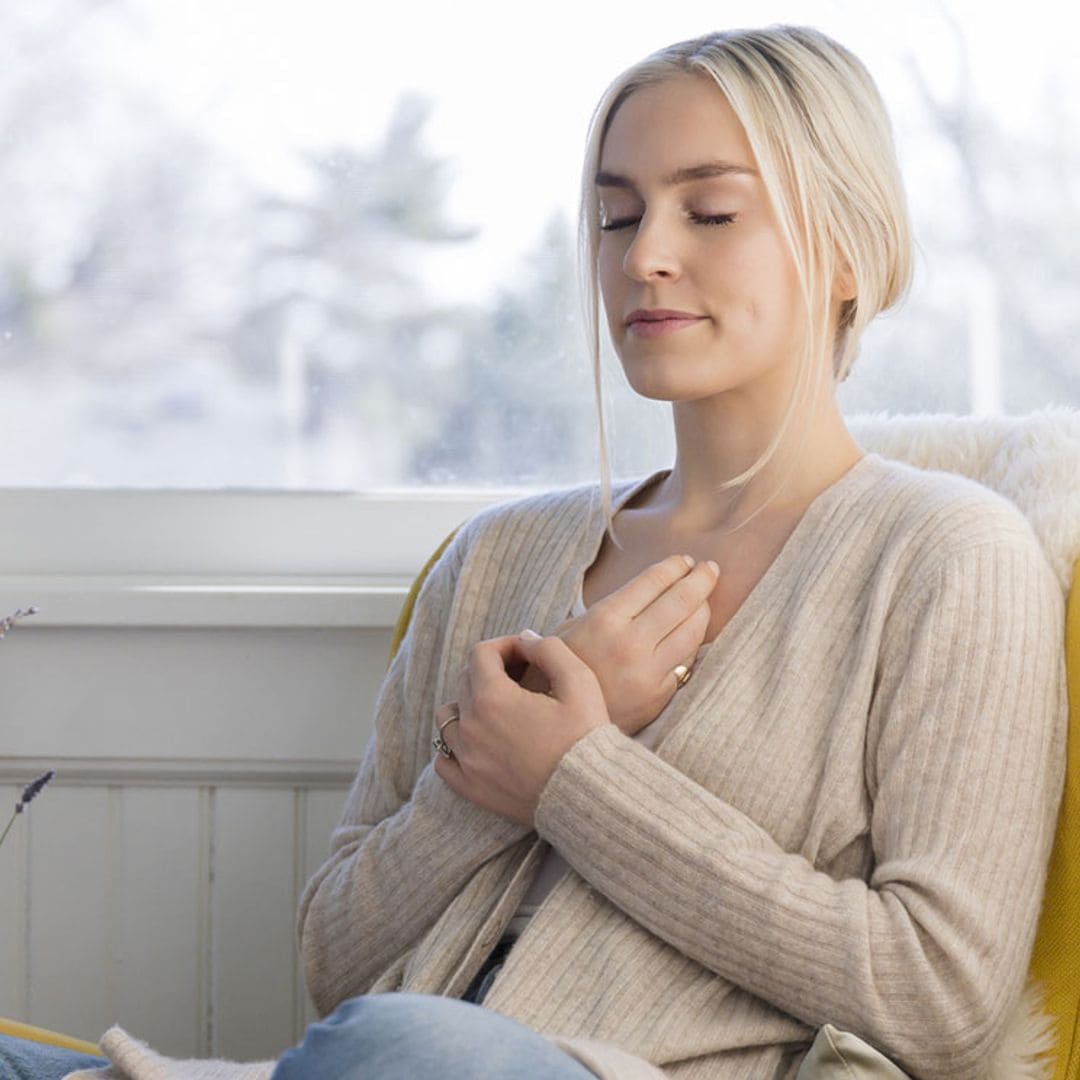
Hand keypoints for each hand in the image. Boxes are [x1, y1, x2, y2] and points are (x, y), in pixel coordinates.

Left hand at [433, 631, 609, 826]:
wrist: (588, 795)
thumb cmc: (585, 737)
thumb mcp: (579, 681)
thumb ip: (549, 649)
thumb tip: (525, 640)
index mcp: (492, 698)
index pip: (481, 654)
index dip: (505, 646)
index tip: (527, 654)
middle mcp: (471, 726)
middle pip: (465, 681)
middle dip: (491, 671)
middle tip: (522, 677)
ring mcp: (467, 760)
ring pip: (447, 717)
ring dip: (468, 704)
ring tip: (499, 709)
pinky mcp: (471, 787)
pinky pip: (444, 760)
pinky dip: (454, 746)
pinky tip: (479, 742)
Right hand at [522, 555, 717, 735]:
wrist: (554, 728)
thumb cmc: (556, 671)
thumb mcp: (569, 630)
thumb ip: (607, 611)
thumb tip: (646, 591)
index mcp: (604, 620)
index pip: (653, 582)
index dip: (674, 567)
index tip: (684, 561)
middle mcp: (630, 644)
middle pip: (681, 601)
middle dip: (701, 579)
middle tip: (709, 568)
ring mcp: (648, 672)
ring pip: (693, 631)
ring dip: (703, 609)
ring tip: (704, 598)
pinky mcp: (659, 696)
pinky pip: (686, 661)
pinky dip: (693, 642)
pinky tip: (692, 633)